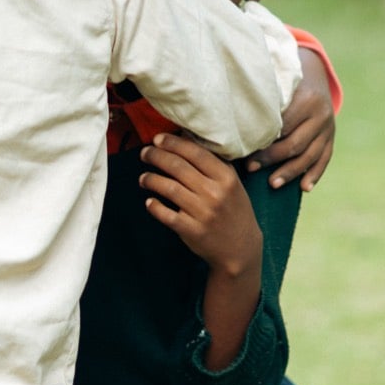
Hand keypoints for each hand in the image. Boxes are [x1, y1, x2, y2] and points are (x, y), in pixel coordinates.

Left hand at [140, 133, 262, 278]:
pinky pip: (166, 214)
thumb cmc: (233, 209)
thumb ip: (212, 162)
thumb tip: (185, 137)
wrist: (240, 248)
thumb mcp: (232, 183)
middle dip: (156, 156)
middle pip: (178, 167)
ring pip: (169, 188)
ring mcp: (203, 213)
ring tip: (143, 178)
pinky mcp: (192, 230)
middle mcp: (215, 193)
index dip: (173, 143)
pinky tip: (149, 201)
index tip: (158, 139)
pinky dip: (154, 206)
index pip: (195, 152)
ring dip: (151, 180)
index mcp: (226, 177)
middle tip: (145, 153)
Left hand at [246, 47, 335, 191]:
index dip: (264, 142)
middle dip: (272, 158)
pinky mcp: (331, 137)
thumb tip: (233, 123)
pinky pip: (324, 158)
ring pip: (310, 155)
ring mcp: (328, 127)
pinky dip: (314, 174)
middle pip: (295, 143)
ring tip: (273, 184)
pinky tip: (304, 188)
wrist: (314, 74)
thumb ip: (262, 102)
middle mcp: (321, 114)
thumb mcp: (276, 84)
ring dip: (291, 172)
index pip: (283, 126)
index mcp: (307, 99)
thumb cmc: (284, 80)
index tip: (244, 153)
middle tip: (251, 168)